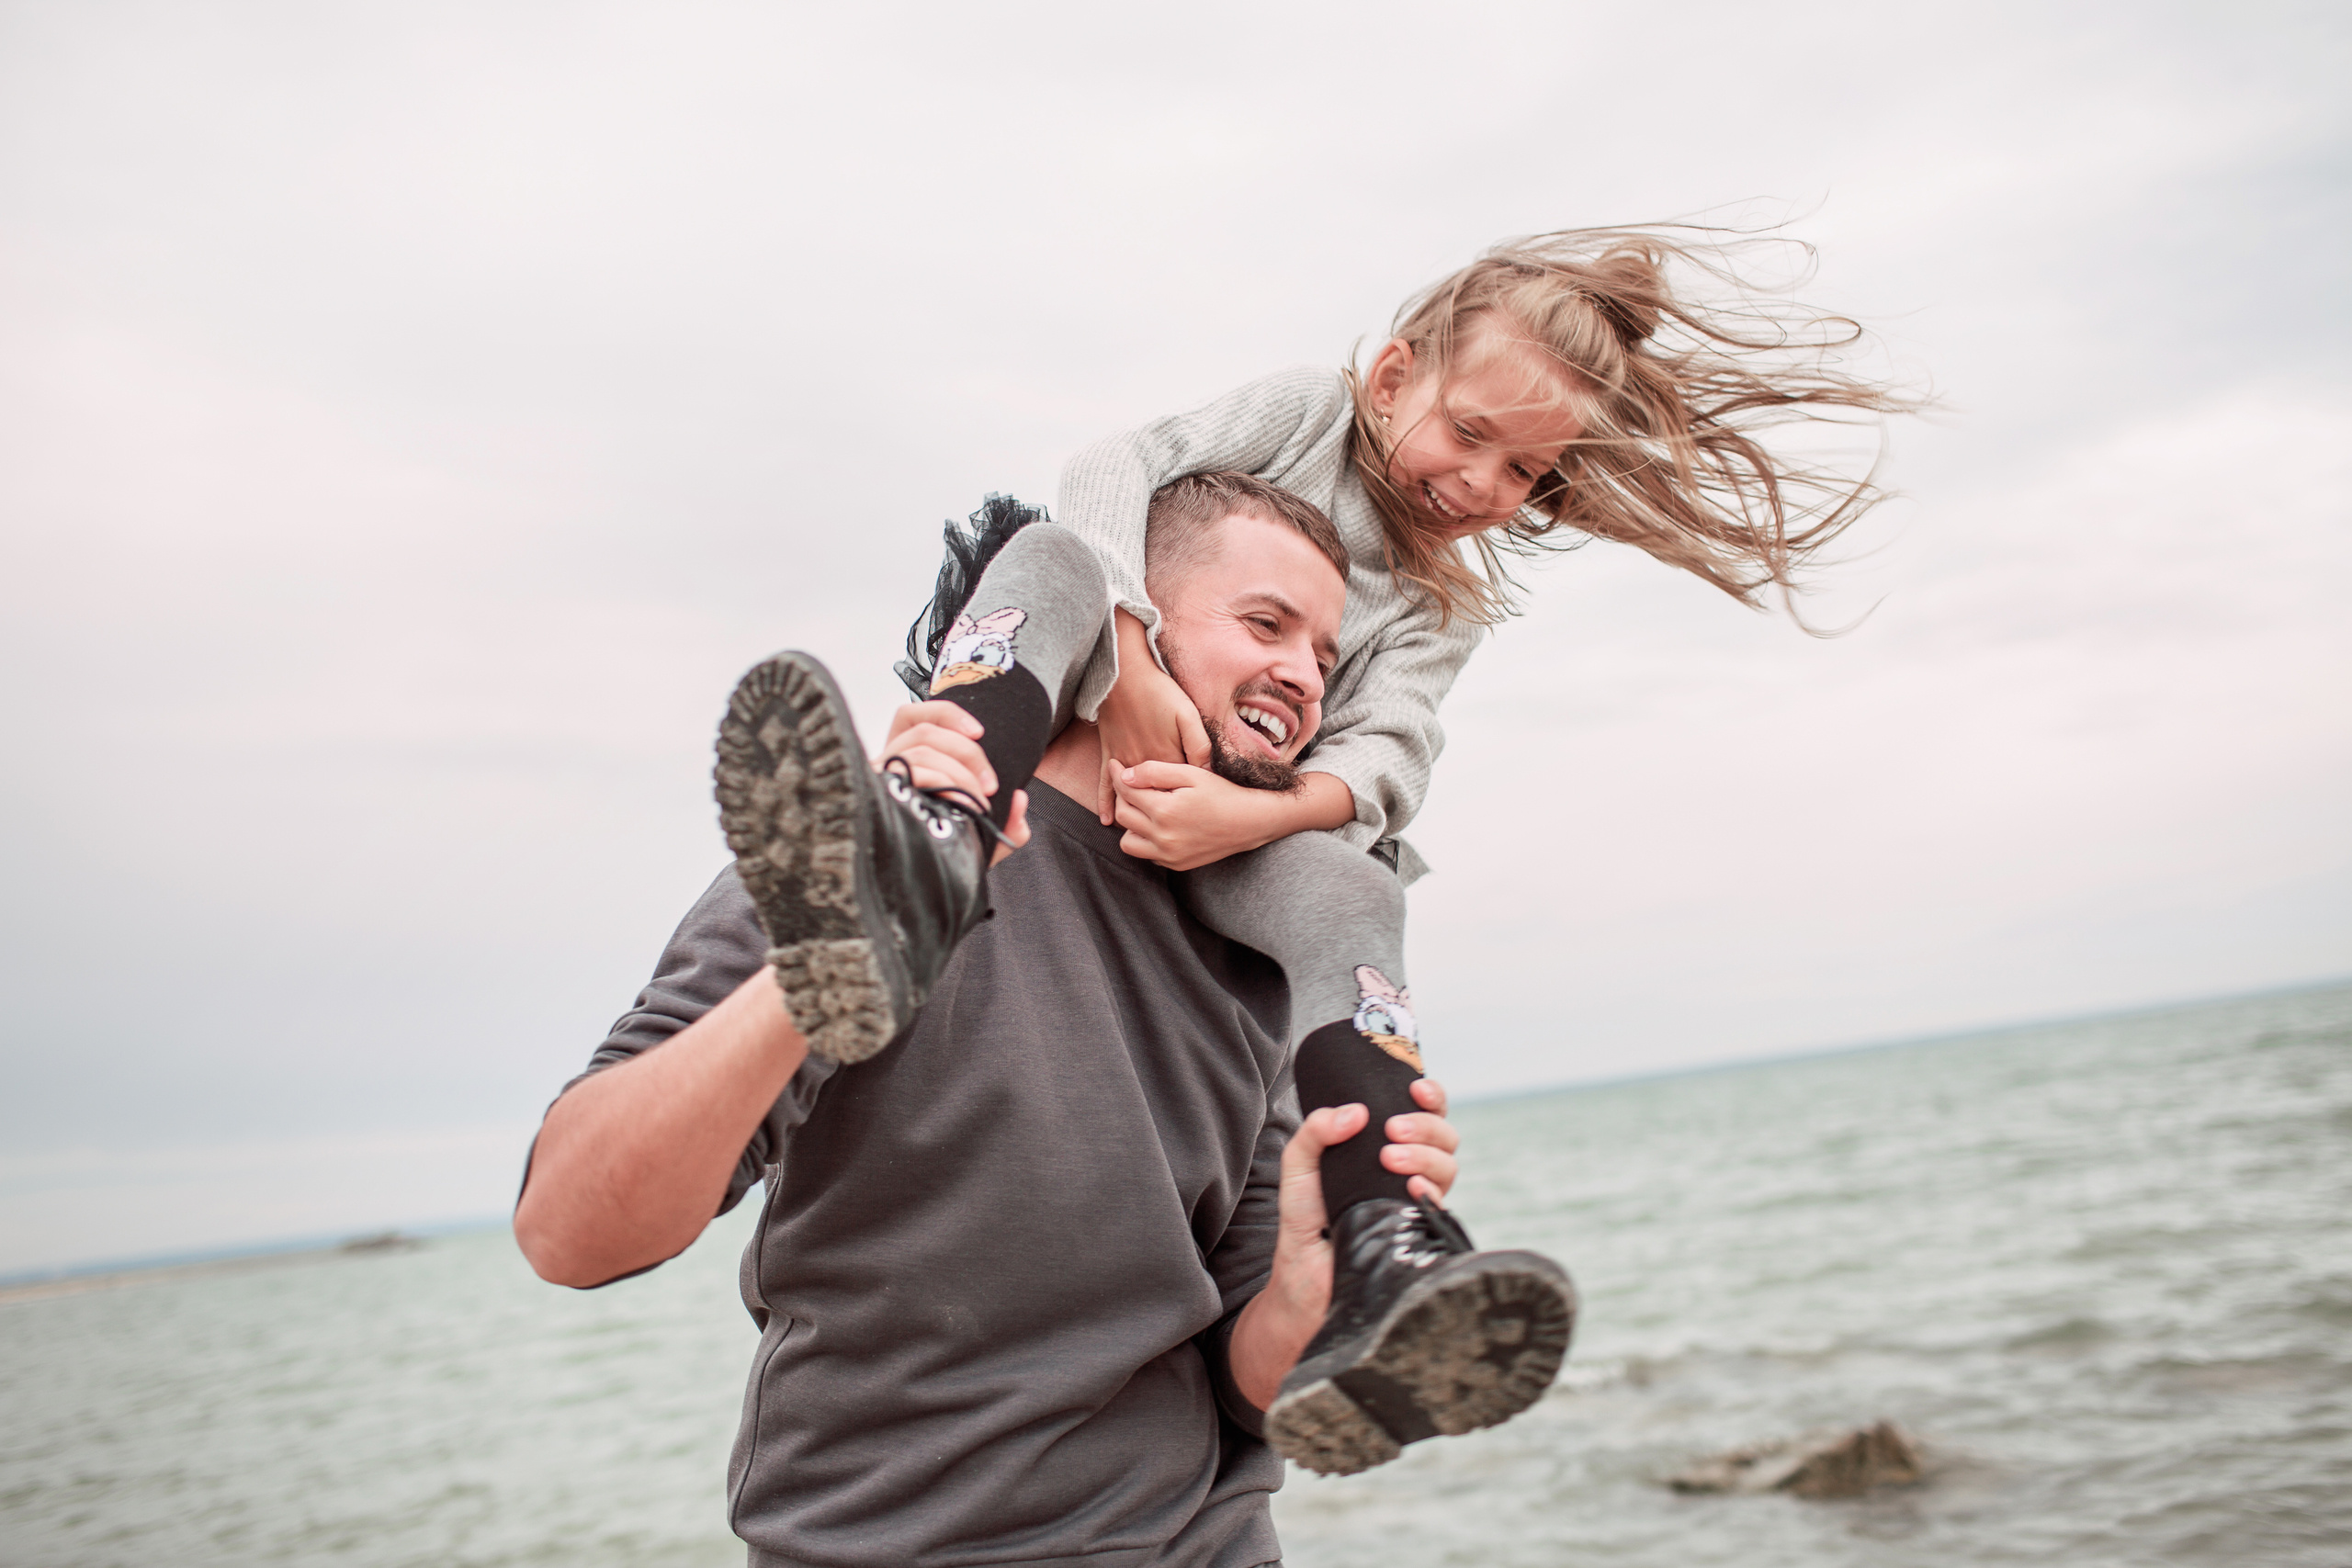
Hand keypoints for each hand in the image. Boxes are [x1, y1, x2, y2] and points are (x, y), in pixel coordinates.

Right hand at [879, 701, 1029, 864]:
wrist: (915, 895)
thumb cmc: (941, 859)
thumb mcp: (980, 840)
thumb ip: (1008, 822)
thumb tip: (1020, 798)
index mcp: (905, 764)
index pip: (912, 717)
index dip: (948, 715)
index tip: (981, 733)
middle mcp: (888, 768)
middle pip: (924, 731)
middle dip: (967, 753)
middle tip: (991, 786)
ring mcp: (878, 782)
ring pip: (919, 750)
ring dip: (958, 772)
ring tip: (977, 803)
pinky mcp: (874, 795)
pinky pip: (907, 772)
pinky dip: (938, 779)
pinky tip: (953, 801)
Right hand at [1094, 608, 1209, 822]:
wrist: (1124, 675)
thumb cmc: (1160, 692)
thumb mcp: (1189, 714)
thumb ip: (1199, 745)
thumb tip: (1207, 772)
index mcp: (1167, 759)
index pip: (1179, 792)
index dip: (1190, 804)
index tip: (1201, 817)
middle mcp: (1145, 766)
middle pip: (1155, 799)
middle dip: (1165, 817)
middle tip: (1179, 832)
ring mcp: (1125, 761)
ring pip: (1130, 796)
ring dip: (1137, 815)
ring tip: (1146, 832)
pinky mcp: (1110, 753)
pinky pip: (1104, 783)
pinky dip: (1104, 802)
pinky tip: (1106, 820)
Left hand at [1108, 760, 1286, 870]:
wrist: (1249, 822)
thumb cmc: (1222, 792)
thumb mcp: (1191, 774)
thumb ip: (1154, 772)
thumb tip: (1125, 776)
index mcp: (1164, 811)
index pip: (1126, 792)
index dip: (1117, 775)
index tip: (1115, 765)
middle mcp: (1163, 837)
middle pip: (1122, 816)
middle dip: (1122, 797)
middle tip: (1130, 784)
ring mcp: (1168, 855)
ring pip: (1128, 842)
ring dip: (1130, 825)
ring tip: (1144, 808)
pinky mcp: (1175, 865)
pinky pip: (1146, 854)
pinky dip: (1146, 840)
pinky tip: (1159, 825)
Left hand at [1233, 1078, 1459, 1404]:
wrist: (1305, 1280)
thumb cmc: (1304, 1223)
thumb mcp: (1298, 1168)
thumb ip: (1315, 1132)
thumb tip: (1355, 1113)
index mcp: (1385, 1149)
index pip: (1424, 1114)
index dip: (1431, 1097)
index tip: (1416, 1088)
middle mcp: (1409, 1173)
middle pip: (1444, 1136)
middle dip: (1425, 1126)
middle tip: (1391, 1132)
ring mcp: (1418, 1203)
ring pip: (1449, 1166)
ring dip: (1426, 1155)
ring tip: (1391, 1160)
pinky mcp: (1421, 1233)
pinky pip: (1443, 1206)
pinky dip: (1431, 1191)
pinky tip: (1412, 1190)